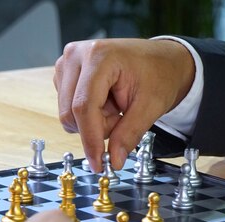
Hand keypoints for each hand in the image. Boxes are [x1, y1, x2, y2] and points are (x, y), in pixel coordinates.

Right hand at [54, 38, 194, 171]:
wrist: (160, 60)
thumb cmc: (158, 74)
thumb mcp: (150, 106)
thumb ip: (129, 134)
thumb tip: (113, 161)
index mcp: (99, 56)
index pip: (84, 106)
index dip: (90, 139)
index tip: (98, 163)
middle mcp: (76, 55)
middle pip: (71, 112)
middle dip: (97, 127)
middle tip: (122, 118)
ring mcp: (66, 64)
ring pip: (68, 113)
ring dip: (94, 121)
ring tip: (116, 107)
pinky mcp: (64, 74)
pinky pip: (68, 108)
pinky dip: (88, 115)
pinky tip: (106, 102)